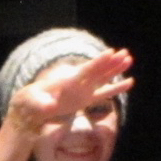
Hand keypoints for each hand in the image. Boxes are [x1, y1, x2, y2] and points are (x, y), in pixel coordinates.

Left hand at [5, 49, 133, 138]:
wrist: (30, 107)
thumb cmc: (31, 103)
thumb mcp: (34, 104)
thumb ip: (43, 104)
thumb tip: (50, 105)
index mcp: (67, 82)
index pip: (86, 70)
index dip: (98, 62)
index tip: (110, 53)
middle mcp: (77, 83)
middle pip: (98, 71)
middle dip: (111, 62)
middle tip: (126, 53)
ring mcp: (83, 90)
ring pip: (103, 78)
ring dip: (116, 70)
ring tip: (129, 60)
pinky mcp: (86, 99)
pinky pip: (104, 93)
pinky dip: (116, 88)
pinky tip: (129, 83)